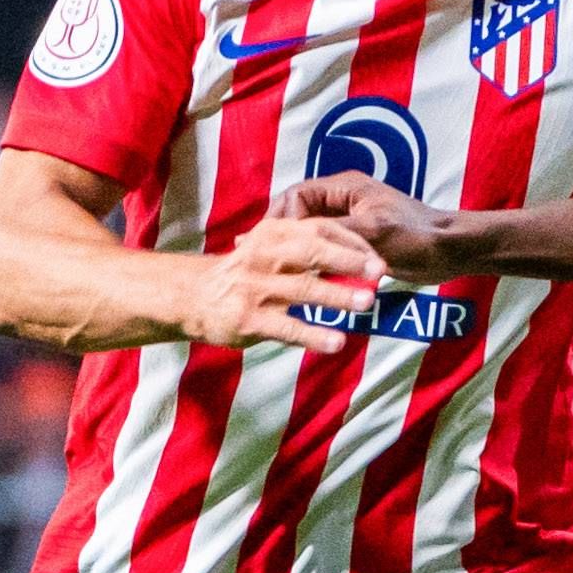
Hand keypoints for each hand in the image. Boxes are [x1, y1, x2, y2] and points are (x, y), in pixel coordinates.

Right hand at [185, 212, 385, 353]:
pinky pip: (288, 328)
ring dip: (337, 296)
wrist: (193, 295)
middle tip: (380, 271)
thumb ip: (305, 249)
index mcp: (273, 233)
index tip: (378, 256)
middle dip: (349, 261)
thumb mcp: (269, 247)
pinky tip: (337, 342)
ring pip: (303, 289)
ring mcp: (256, 288)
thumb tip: (358, 260)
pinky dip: (314, 335)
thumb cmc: (245, 271)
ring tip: (367, 302)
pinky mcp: (250, 319)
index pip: (319, 230)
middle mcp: (264, 255)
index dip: (351, 243)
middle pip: (313, 253)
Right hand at [269, 173, 476, 284]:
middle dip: (279, 236)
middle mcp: (343, 201)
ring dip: (294, 252)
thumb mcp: (373, 232)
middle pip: (298, 215)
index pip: (295, 196)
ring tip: (271, 271)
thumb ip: (334, 234)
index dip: (278, 219)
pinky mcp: (356, 245)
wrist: (451, 252)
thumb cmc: (418, 235)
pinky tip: (298, 282)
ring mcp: (349, 223)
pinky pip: (325, 252)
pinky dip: (311, 265)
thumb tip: (298, 241)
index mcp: (344, 188)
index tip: (264, 243)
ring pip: (310, 236)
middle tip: (255, 257)